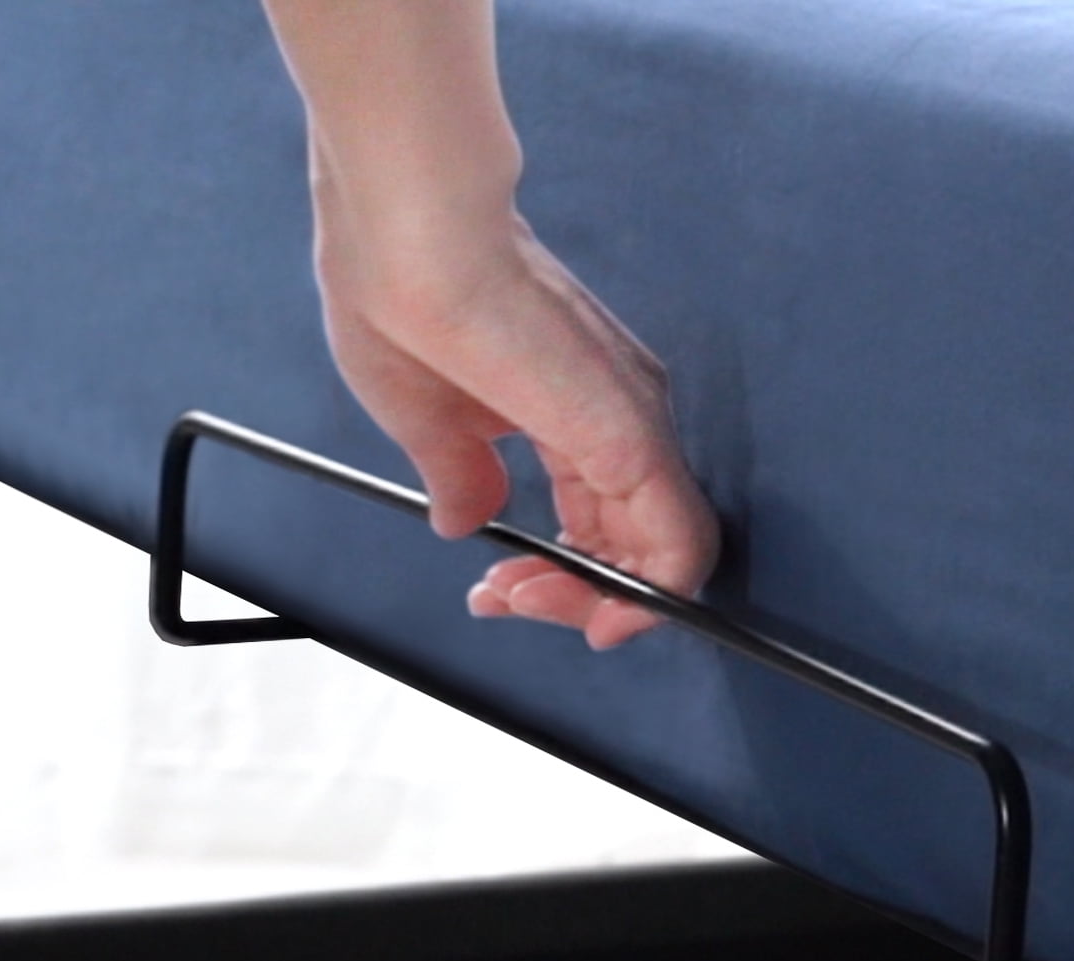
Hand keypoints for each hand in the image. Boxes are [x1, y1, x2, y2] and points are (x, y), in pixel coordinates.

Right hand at [312, 191, 719, 649]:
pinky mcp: (630, 433)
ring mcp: (632, 421)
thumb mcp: (422, 416)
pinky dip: (647, 599)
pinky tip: (597, 618)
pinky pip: (677, 547)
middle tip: (503, 604)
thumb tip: (466, 519)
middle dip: (571, 601)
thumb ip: (458, 473)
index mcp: (571, 408)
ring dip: (598, 605)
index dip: (554, 577)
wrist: (402, 228)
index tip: (496, 594)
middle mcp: (618, 413)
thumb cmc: (396, 290)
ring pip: (665, 557)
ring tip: (522, 603)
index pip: (597, 521)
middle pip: (634, 547)